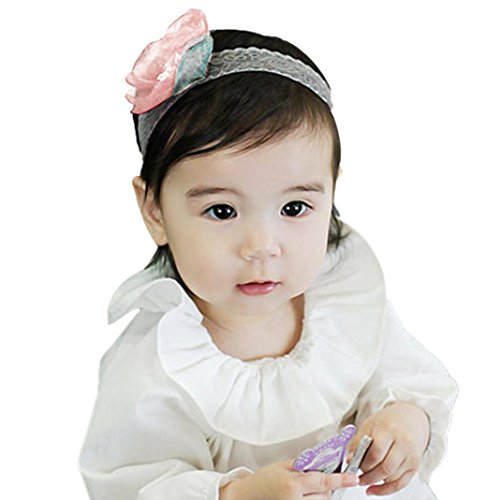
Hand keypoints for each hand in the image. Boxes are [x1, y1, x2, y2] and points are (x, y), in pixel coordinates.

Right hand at [219, 459, 358, 499]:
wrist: (246, 496)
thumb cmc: (263, 480)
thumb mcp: (283, 466)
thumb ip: (304, 466)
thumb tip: (324, 463)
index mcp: (293, 485)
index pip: (323, 481)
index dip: (341, 479)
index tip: (354, 478)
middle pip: (325, 495)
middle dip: (327, 487)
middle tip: (320, 478)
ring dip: (320, 495)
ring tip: (307, 488)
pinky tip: (306, 494)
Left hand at [348, 401, 429, 495]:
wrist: (410, 418)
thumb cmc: (387, 422)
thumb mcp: (369, 425)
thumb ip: (358, 441)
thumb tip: (348, 459)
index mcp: (388, 430)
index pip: (376, 452)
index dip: (363, 462)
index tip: (353, 465)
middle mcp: (403, 443)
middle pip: (385, 467)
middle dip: (368, 476)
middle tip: (357, 477)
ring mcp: (411, 456)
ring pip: (392, 477)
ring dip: (376, 483)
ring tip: (364, 480)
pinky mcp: (415, 466)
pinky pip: (401, 484)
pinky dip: (386, 490)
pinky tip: (375, 489)